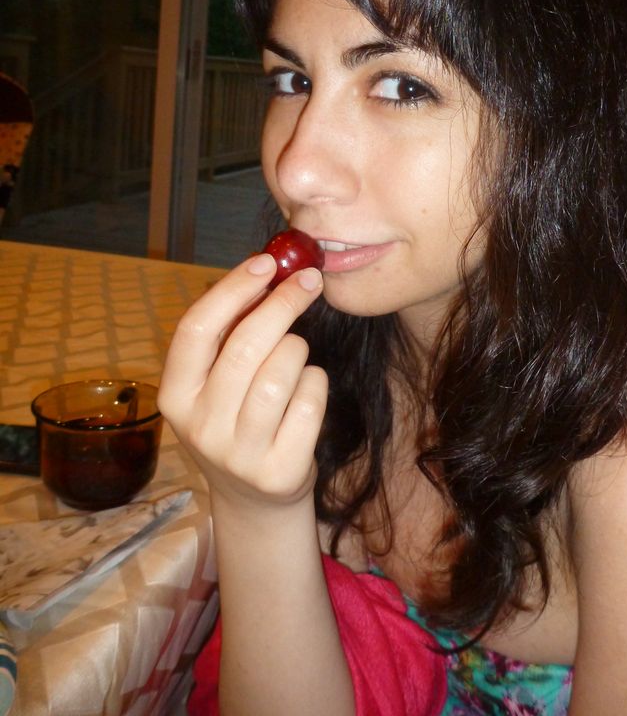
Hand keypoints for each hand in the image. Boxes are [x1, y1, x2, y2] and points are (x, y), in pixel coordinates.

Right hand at [158, 253, 325, 510]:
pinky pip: (311, 400)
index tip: (265, 261)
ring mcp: (239, 454)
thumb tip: (269, 269)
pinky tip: (307, 390)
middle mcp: (200, 427)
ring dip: (299, 349)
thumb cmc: (238, 420)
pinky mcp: (279, 471)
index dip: (232, 289)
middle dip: (283, 303)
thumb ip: (230, 333)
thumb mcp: (215, 384)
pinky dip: (316, 382)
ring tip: (296, 356)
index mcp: (174, 396)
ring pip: (282, 372)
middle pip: (245, 347)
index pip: (196, 329)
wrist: (255, 501)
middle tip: (309, 280)